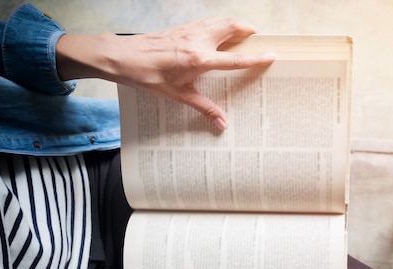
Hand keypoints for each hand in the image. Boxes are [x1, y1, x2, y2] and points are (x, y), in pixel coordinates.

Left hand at [56, 17, 275, 129]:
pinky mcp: (181, 27)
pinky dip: (218, 23)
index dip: (255, 57)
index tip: (270, 55)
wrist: (122, 57)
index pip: (235, 59)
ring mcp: (189, 31)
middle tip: (257, 38)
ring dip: (233, 23)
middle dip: (247, 30)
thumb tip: (222, 124)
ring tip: (242, 32)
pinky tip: (216, 32)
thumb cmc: (147, 76)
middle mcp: (197, 41)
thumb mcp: (178, 96)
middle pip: (231, 27)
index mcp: (200, 60)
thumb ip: (204, 107)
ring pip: (219, 20)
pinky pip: (206, 21)